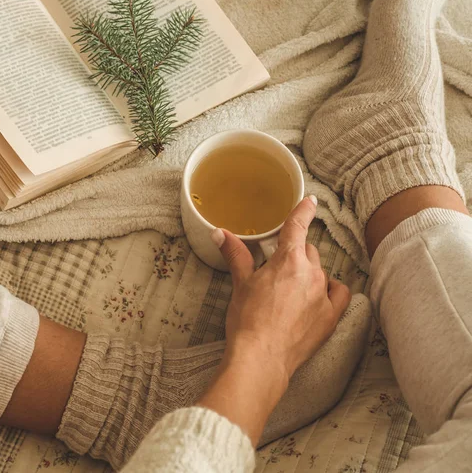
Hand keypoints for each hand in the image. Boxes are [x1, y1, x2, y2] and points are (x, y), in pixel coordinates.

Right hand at [197, 196, 350, 444]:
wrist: (261, 358)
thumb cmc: (248, 320)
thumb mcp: (241, 283)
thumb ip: (236, 254)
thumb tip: (220, 233)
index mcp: (288, 260)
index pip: (298, 227)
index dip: (304, 211)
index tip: (311, 201)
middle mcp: (311, 273)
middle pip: (307, 251)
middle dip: (295, 253)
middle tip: (278, 266)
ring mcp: (323, 295)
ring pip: (320, 271)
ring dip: (308, 273)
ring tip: (291, 288)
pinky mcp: (331, 317)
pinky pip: (339, 294)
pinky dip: (330, 290)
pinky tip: (319, 295)